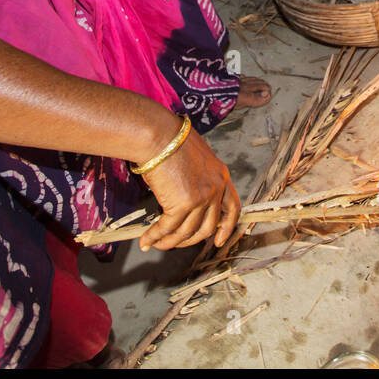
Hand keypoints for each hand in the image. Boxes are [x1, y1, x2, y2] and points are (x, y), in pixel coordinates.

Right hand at [137, 126, 239, 251]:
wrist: (160, 135)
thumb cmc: (171, 141)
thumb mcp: (194, 160)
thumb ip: (196, 179)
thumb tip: (181, 200)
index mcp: (221, 176)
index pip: (232, 208)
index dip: (226, 227)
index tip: (218, 240)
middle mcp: (216, 189)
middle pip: (208, 226)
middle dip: (191, 239)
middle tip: (177, 243)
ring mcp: (201, 198)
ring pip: (187, 232)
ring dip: (171, 242)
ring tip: (157, 244)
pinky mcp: (183, 204)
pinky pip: (168, 228)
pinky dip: (155, 237)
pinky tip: (146, 240)